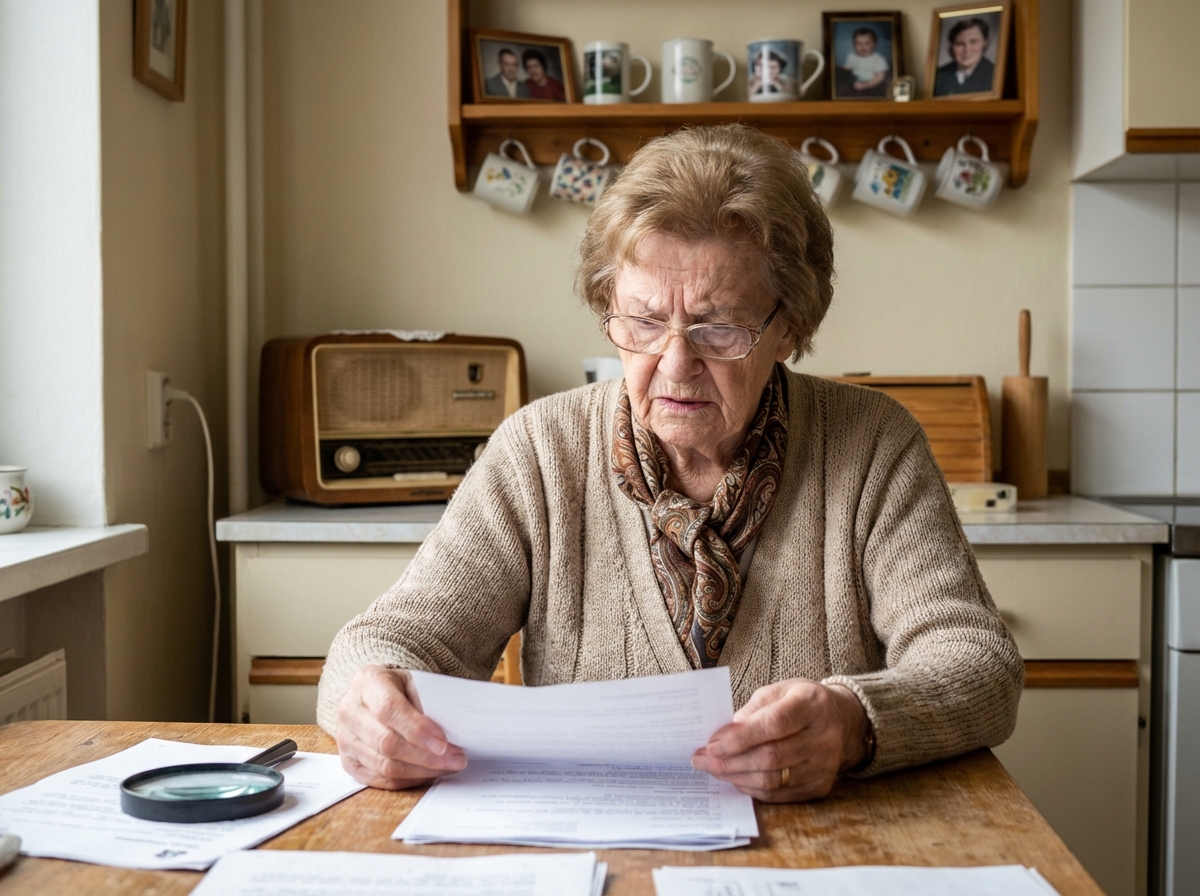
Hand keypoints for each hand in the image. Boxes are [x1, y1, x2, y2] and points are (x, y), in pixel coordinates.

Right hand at [334, 665, 466, 789]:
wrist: (374, 694)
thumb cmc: (398, 687)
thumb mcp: (413, 681)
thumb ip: (427, 701)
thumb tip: (452, 731)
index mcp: (366, 682)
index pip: (389, 709)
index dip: (417, 729)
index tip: (444, 743)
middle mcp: (349, 711)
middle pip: (386, 742)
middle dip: (426, 756)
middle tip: (455, 758)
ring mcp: (345, 739)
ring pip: (384, 766)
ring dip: (421, 771)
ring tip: (447, 766)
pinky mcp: (348, 762)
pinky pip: (380, 780)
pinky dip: (409, 780)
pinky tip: (428, 773)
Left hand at [691, 678, 868, 801]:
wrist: (844, 722)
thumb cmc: (802, 703)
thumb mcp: (778, 691)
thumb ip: (752, 711)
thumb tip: (722, 737)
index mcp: (812, 704)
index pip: (775, 724)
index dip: (740, 737)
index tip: (711, 744)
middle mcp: (824, 737)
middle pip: (771, 757)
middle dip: (730, 762)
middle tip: (702, 760)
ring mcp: (824, 766)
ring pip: (772, 780)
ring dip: (736, 777)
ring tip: (713, 769)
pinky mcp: (820, 787)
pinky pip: (779, 794)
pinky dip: (752, 788)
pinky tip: (735, 779)